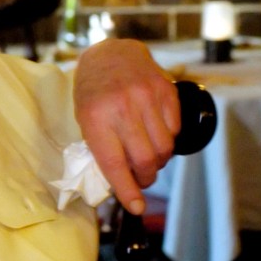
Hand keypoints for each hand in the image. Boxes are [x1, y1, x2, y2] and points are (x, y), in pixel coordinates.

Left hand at [73, 38, 179, 214]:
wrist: (110, 53)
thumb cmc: (93, 90)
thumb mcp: (85, 117)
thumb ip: (100, 147)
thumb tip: (120, 185)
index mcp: (95, 116)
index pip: (114, 163)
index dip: (126, 189)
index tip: (135, 206)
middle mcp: (122, 107)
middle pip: (145, 160)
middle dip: (145, 177)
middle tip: (140, 178)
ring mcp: (146, 96)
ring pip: (164, 148)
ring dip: (158, 161)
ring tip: (148, 156)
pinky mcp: (165, 90)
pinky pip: (175, 129)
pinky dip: (168, 139)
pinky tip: (155, 133)